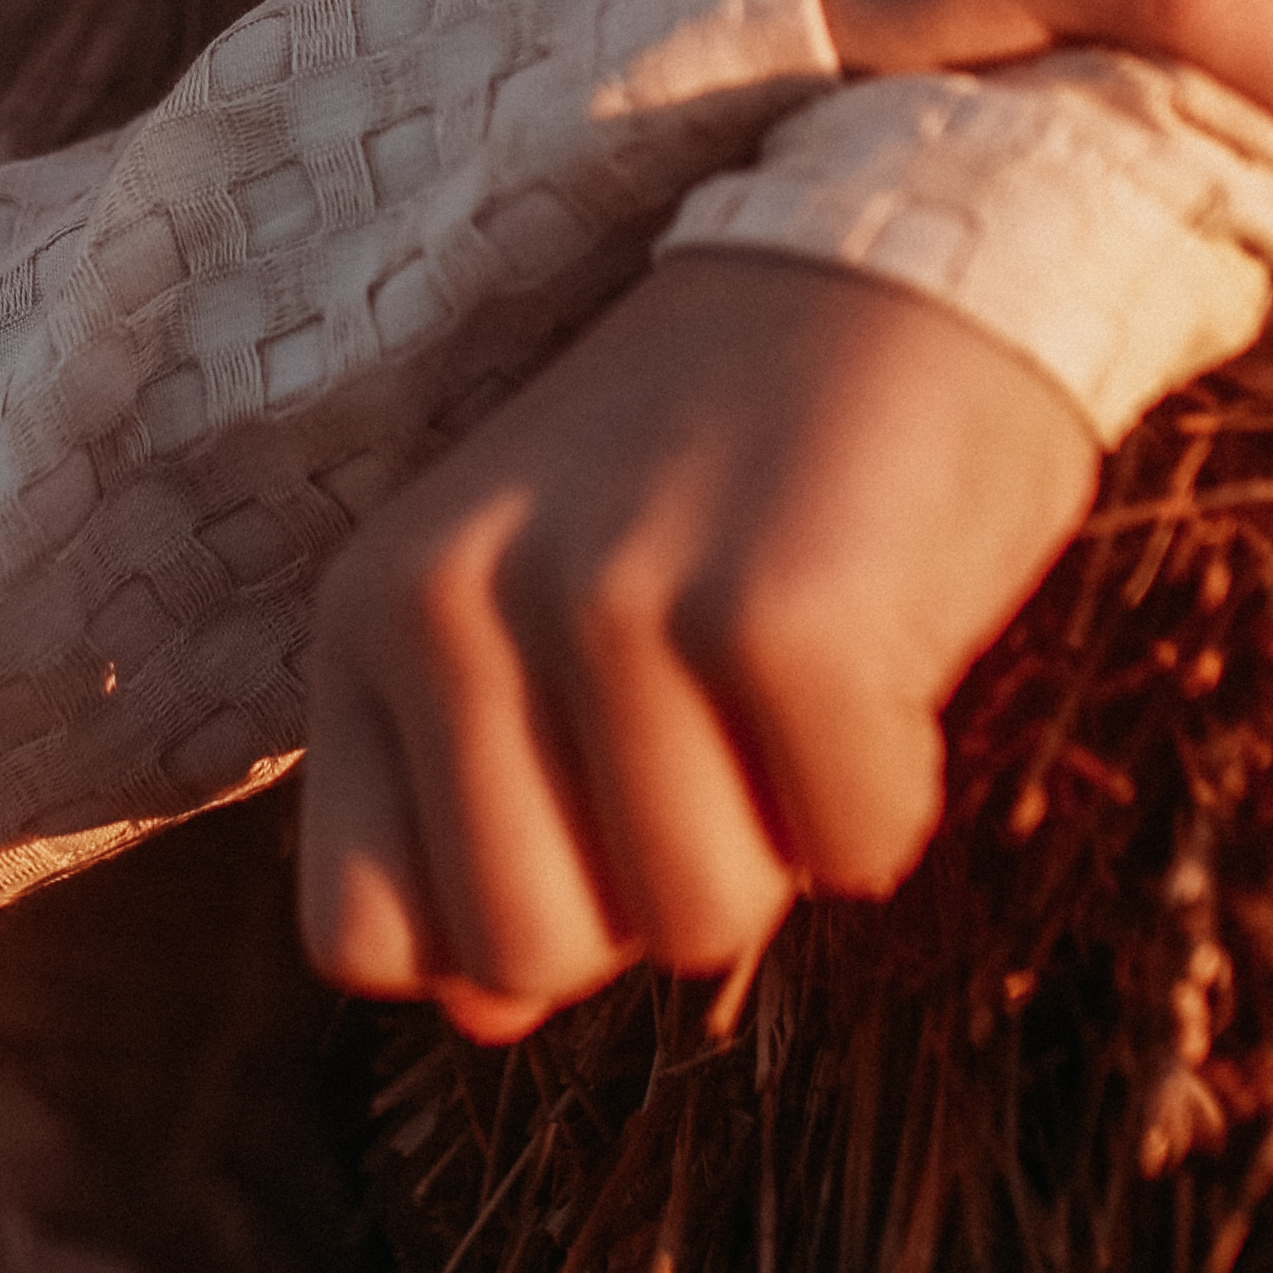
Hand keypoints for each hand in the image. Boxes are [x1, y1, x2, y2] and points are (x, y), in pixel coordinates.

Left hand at [299, 252, 1096, 1037]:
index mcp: (371, 610)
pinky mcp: (781, 619)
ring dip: (782, 836)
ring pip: (694, 930)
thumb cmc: (723, 474)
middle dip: (649, 893)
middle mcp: (456, 600)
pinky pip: (855, 855)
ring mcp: (612, 602)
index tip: (596, 794)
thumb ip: (477, 805)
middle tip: (711, 726)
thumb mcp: (538, 609)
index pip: (366, 942)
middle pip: (526, 963)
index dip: (511, 917)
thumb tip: (478, 1016)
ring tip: (788, 660)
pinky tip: (877, 641)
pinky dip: (894, 789)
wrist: (906, 257)